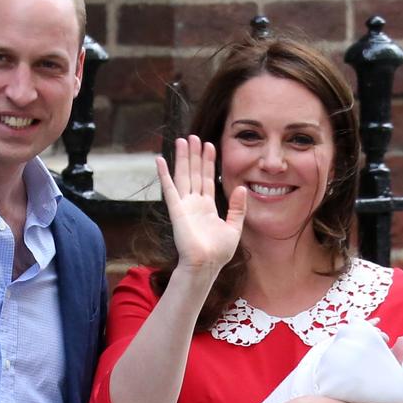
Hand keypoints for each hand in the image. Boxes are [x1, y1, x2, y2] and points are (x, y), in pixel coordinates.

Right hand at [156, 136, 245, 274]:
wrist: (206, 265)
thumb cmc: (218, 252)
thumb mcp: (234, 227)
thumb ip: (237, 208)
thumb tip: (242, 188)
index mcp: (207, 207)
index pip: (207, 179)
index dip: (208, 162)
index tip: (209, 145)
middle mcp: (194, 203)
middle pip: (194, 173)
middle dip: (194, 155)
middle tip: (193, 136)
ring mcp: (184, 205)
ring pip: (183, 175)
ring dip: (182, 158)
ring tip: (181, 140)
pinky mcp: (176, 210)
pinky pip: (169, 189)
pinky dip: (164, 174)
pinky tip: (160, 160)